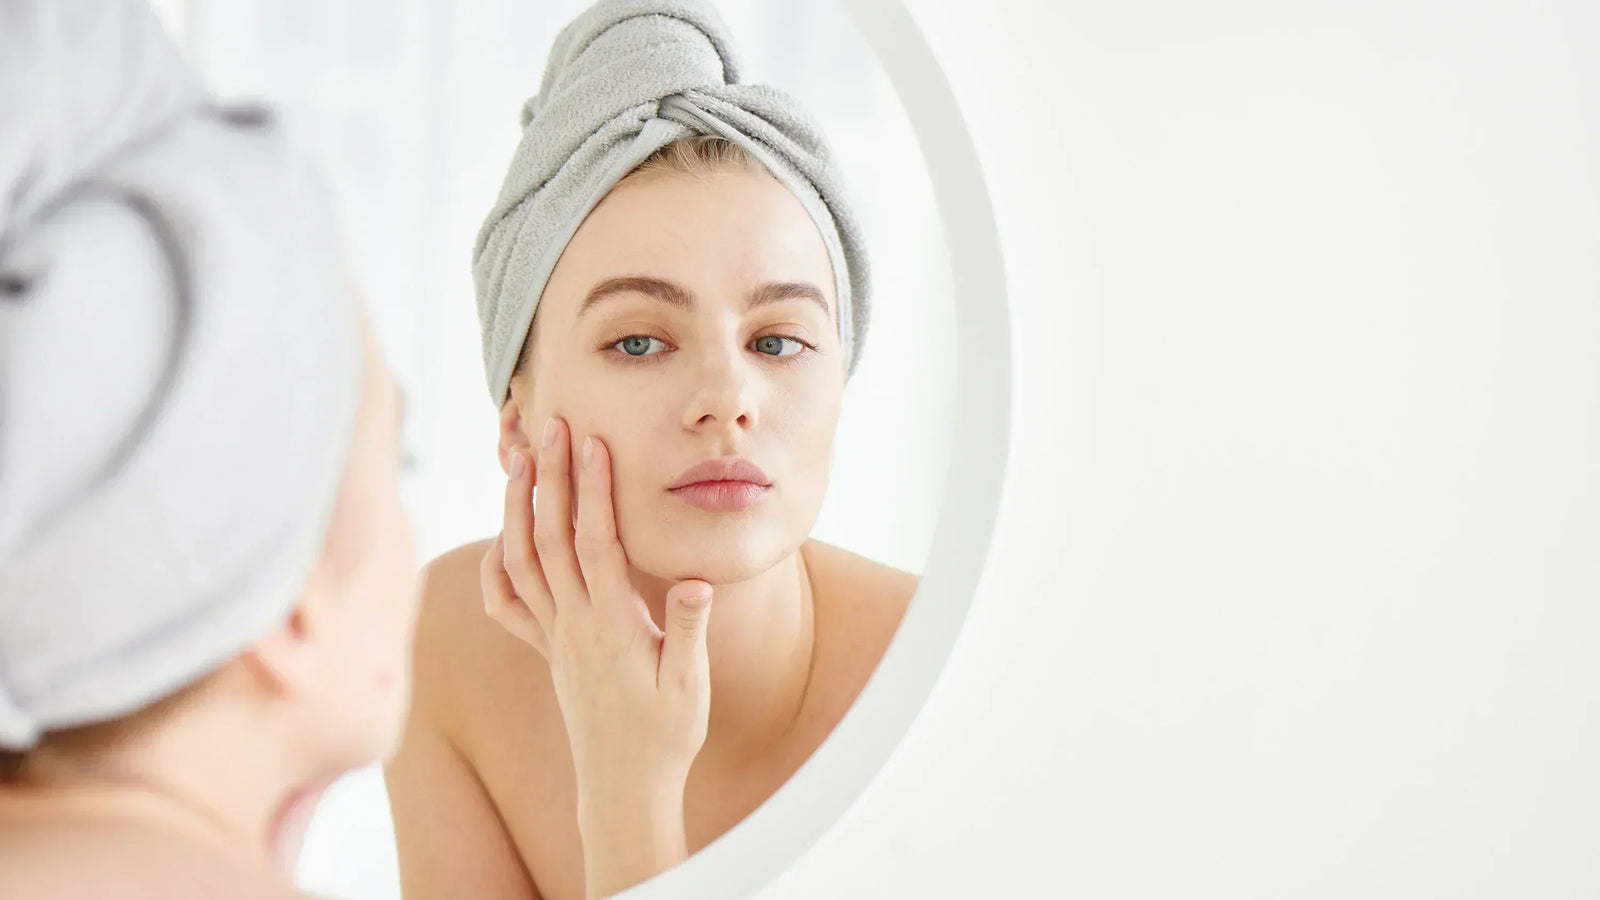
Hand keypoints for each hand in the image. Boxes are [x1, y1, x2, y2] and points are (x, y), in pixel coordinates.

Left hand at [480, 416, 712, 897]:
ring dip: (517, 507)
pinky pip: (506, 604)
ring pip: (521, 561)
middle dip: (547, 477)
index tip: (591, 442)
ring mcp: (553, 638)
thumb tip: (693, 581)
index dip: (592, 490)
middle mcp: (573, 626)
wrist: (624, 786)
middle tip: (548, 425)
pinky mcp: (546, 651)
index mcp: (611, 626)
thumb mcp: (691, 685)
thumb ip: (688, 630)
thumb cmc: (666, 735)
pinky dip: (496, 564)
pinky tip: (502, 535)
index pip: (596, 543)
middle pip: (549, 539)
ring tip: (519, 457)